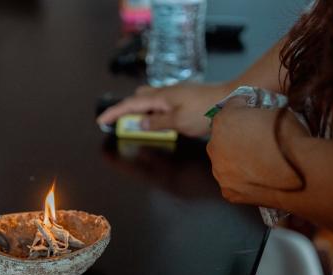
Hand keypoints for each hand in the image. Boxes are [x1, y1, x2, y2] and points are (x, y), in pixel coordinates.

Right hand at [96, 83, 229, 137]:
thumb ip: (157, 124)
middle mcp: (165, 92)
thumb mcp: (179, 122)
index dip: (114, 113)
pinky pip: (161, 103)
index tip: (101, 121)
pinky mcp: (184, 97)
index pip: (130, 104)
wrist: (231, 99)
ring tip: (140, 125)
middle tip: (122, 123)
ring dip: (141, 110)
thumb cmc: (206, 111)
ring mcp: (175, 93)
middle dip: (126, 109)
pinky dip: (153, 111)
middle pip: (138, 97)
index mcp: (160, 97)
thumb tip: (139, 124)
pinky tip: (160, 121)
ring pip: (150, 99)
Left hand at [207, 106, 308, 205]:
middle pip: (222, 137)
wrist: (300, 172)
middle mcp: (214, 146)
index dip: (246, 109)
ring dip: (237, 160)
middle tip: (258, 141)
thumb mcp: (276, 109)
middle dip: (237, 136)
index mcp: (223, 121)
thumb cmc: (290, 138)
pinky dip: (243, 180)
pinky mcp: (228, 191)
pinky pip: (232, 183)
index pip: (231, 109)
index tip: (256, 114)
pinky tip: (258, 178)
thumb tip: (261, 114)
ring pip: (224, 162)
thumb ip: (259, 111)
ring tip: (259, 162)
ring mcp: (219, 171)